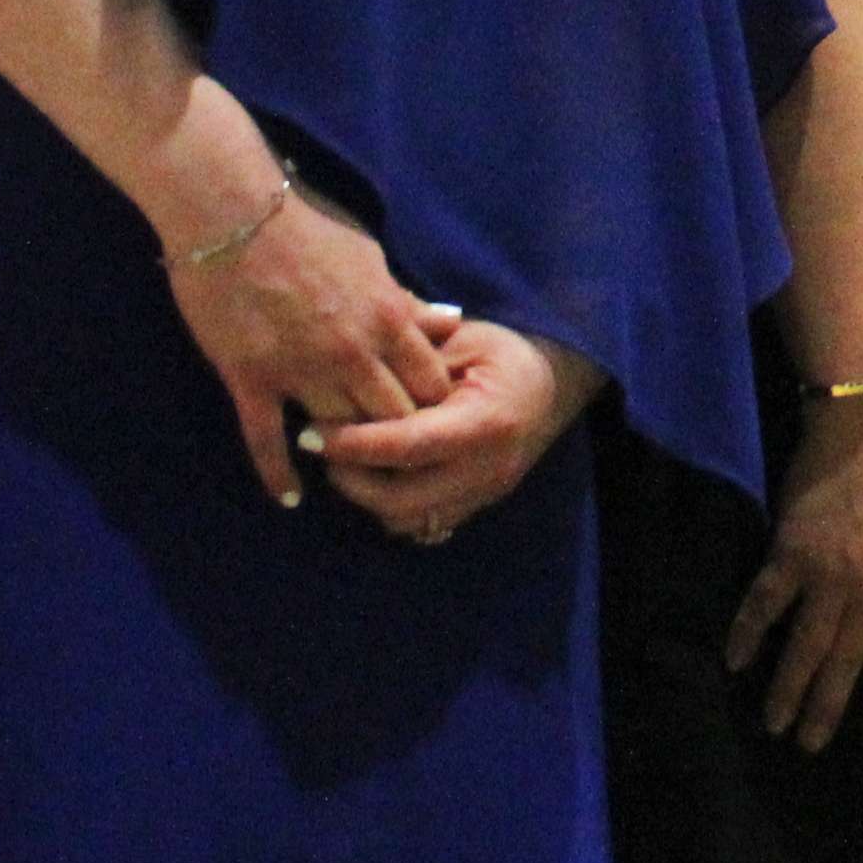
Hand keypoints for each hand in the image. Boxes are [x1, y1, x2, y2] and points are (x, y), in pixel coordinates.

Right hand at [169, 186, 460, 504]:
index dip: (435, 409)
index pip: (431, 384)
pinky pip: (267, 440)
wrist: (233, 217)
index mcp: (388, 319)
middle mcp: (353, 351)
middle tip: (399, 459)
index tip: (432, 423)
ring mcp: (301, 369)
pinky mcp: (252, 378)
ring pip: (340, 431)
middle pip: (394, 417)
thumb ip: (410, 303)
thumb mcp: (373, 262)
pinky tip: (291, 497)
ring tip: (353, 472)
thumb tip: (455, 324)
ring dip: (348, 452)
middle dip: (399, 439)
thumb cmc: (308, 233)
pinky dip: (280, 473)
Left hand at [309, 321, 598, 544]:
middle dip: (350, 479)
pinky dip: (388, 504)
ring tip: (344, 458)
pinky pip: (420, 523)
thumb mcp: (464, 338)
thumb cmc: (503, 355)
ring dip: (366, 495)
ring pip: (406, 519)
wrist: (551, 388)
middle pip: (401, 500)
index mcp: (487, 422)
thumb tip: (354, 347)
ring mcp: (483, 494)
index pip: (409, 446)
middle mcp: (488, 469)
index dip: (355, 444)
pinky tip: (374, 472)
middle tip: (319, 447)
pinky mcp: (475, 507)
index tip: (311, 433)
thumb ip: (413, 350)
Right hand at [728, 396, 862, 751]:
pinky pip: (764, 603)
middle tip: (810, 745)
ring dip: (788, 690)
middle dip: (828, 709)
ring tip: (774, 725)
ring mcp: (827, 575)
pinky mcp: (789, 553)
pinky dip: (748, 634)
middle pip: (848, 663)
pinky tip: (736, 663)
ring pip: (806, 647)